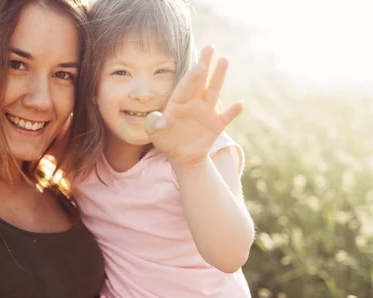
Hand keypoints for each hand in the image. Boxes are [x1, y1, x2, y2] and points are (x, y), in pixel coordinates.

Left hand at [144, 46, 242, 167]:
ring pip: (214, 91)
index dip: (192, 76)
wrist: (182, 156)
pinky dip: (233, 111)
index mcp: (178, 102)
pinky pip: (226, 116)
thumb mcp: (154, 134)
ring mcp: (206, 112)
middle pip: (200, 81)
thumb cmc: (166, 141)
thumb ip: (153, 124)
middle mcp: (194, 103)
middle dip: (205, 64)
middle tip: (210, 47)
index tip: (199, 64)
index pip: (186, 86)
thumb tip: (158, 120)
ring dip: (219, 77)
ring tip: (224, 60)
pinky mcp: (216, 124)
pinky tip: (239, 104)